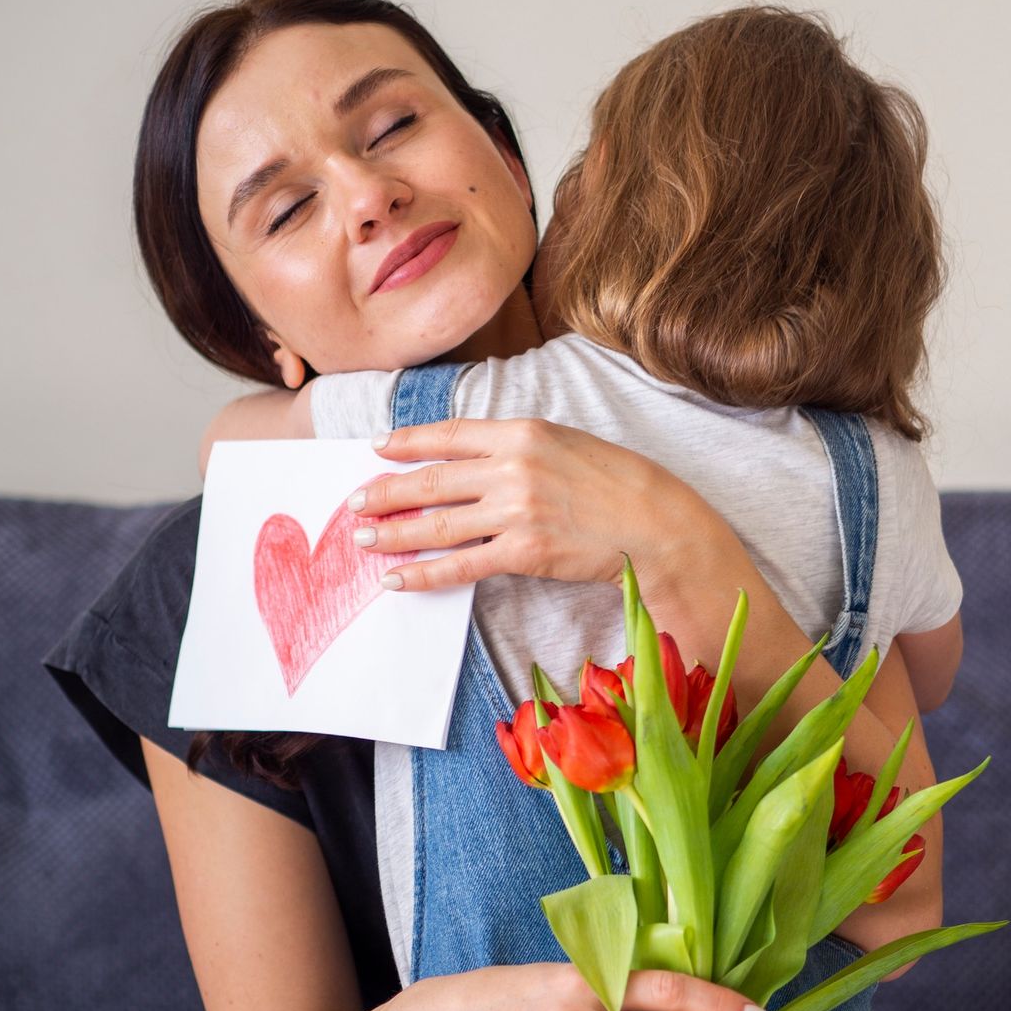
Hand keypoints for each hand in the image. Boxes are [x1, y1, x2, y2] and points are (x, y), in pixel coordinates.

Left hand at [345, 415, 742, 595]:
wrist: (657, 524)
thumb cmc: (619, 484)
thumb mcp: (566, 444)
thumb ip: (518, 448)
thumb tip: (474, 463)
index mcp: (523, 431)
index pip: (450, 435)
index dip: (408, 443)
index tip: (378, 448)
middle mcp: (513, 467)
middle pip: (432, 481)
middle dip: (386, 492)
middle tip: (353, 503)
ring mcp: (517, 511)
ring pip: (437, 523)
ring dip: (393, 533)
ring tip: (363, 541)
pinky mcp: (524, 552)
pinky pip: (461, 565)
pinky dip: (425, 573)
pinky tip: (399, 579)